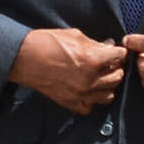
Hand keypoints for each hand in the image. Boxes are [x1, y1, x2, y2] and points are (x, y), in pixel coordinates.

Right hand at [8, 28, 127, 114]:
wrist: (24, 58)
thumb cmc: (46, 43)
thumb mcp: (75, 35)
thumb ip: (95, 43)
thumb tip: (108, 46)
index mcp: (91, 59)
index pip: (119, 56)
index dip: (119, 51)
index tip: (117, 51)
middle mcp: (89, 79)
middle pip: (118, 77)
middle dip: (116, 68)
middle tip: (110, 63)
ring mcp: (80, 94)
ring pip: (109, 95)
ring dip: (108, 85)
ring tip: (101, 77)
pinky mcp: (70, 103)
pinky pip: (90, 107)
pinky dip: (92, 100)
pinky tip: (88, 90)